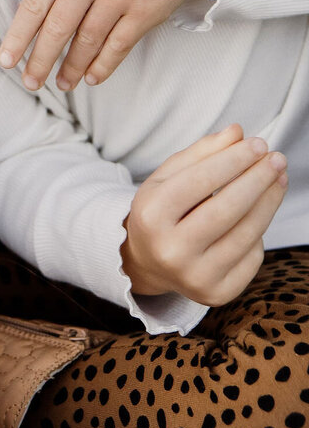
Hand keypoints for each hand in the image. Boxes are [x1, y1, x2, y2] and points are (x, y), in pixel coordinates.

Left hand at [0, 0, 207, 93]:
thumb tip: (36, 23)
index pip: (35, 3)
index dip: (18, 35)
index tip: (6, 60)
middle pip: (57, 26)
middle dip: (40, 59)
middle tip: (30, 82)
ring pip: (87, 40)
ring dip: (72, 67)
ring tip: (62, 83)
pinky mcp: (146, 10)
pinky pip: (118, 46)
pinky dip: (102, 66)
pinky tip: (91, 78)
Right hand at [122, 124, 286, 304]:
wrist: (148, 262)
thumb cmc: (161, 210)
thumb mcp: (168, 177)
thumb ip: (202, 153)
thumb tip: (237, 132)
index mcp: (151, 215)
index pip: (199, 181)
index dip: (233, 160)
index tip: (258, 143)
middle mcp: (170, 250)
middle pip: (226, 209)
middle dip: (257, 179)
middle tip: (277, 158)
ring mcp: (194, 277)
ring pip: (245, 234)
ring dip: (269, 201)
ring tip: (279, 177)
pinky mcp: (216, 295)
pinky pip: (251, 258)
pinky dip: (258, 232)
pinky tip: (259, 212)